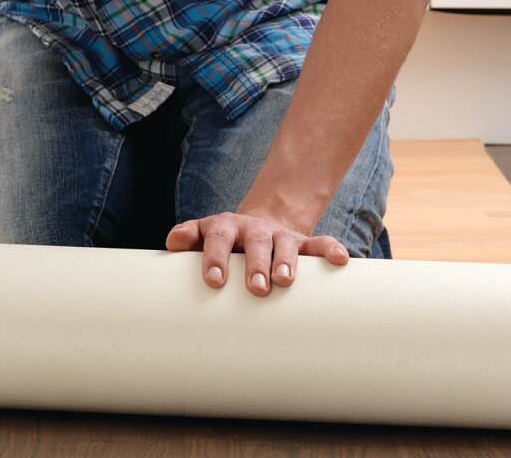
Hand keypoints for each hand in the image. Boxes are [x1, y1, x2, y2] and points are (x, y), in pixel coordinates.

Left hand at [165, 205, 350, 296]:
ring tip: (285, 281)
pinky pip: (319, 243)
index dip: (215, 256)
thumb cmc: (224, 243)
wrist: (259, 224)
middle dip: (256, 265)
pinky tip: (340, 259)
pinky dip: (330, 249)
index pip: (217, 237)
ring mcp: (280, 236)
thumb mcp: (204, 236)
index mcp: (225, 228)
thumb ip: (187, 237)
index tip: (214, 280)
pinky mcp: (303, 243)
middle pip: (255, 242)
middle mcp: (254, 230)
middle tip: (256, 288)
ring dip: (286, 262)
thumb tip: (170, 244)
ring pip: (286, 245)